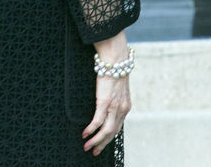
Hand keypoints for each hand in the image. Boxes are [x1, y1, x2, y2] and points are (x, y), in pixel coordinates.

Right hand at [83, 32, 131, 155]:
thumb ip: (115, 98)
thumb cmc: (115, 70)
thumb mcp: (118, 87)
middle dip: (102, 144)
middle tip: (94, 151)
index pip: (118, 127)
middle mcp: (122, 109)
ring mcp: (114, 107)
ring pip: (106, 131)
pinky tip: (84, 133)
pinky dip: (91, 129)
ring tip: (87, 146)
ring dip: (96, 140)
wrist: (116, 58)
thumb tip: (107, 103)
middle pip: (113, 132)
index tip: (102, 144)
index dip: (109, 137)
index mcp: (126, 106)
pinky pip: (97, 121)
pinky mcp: (105, 102)